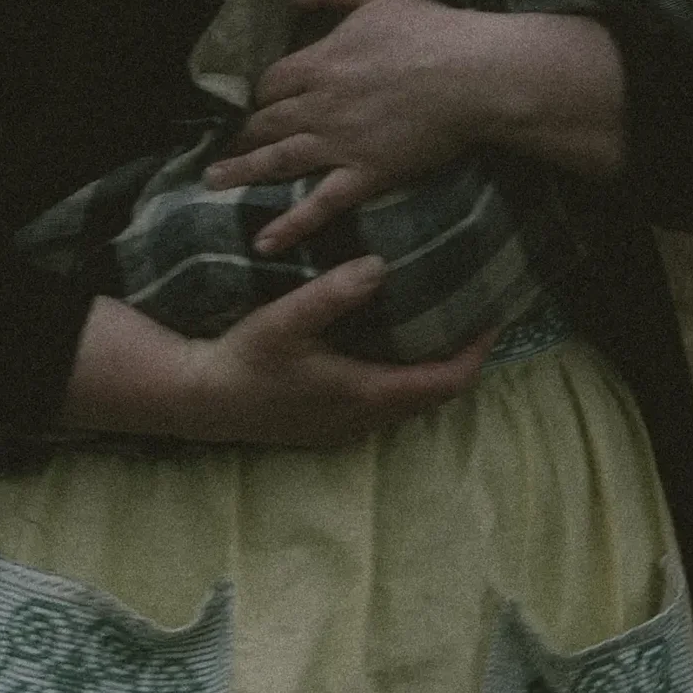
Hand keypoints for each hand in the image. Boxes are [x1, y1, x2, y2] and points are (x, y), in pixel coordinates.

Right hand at [57, 257, 494, 448]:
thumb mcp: (283, 321)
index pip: (444, 383)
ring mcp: (347, 427)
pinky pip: (387, 403)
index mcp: (365, 394)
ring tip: (442, 322)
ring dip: (432, 369)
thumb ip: (331, 294)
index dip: (476, 353)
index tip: (494, 318)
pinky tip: (393, 343)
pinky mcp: (330, 424)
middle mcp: (364, 419)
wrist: (199, 400)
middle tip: (474, 313)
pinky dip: (405, 376)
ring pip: (410, 401)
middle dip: (461, 358)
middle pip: (435, 395)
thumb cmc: (242, 360)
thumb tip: (378, 265)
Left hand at [202, 0, 628, 255]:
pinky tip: (264, 242)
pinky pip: (319, 205)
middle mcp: (318, 106)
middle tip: (220, 149)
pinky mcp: (364, 175)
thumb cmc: (430, 30)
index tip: (253, 105)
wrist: (473, 76)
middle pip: (265, 123)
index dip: (259, 94)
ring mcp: (338, 144)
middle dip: (241, 135)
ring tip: (212, 184)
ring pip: (277, 161)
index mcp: (318, 63)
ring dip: (241, 172)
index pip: (270, 83)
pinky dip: (289, 225)